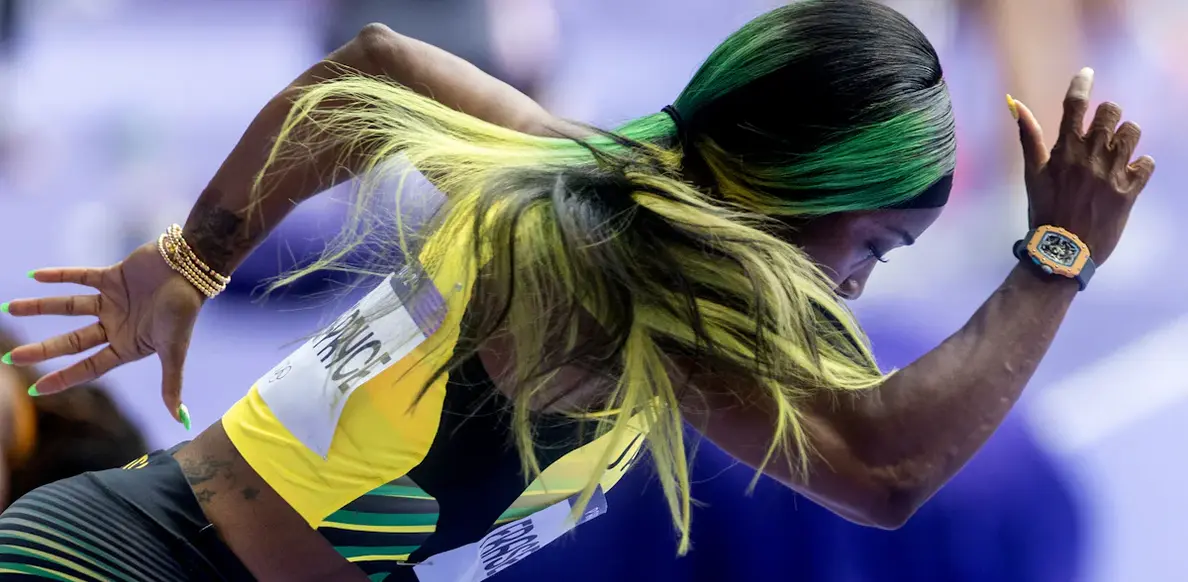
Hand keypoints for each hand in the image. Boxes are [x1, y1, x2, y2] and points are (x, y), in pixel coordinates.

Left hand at [3, 242, 203, 427]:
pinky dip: (58, 275)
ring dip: (40, 307)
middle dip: (42, 349)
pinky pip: (80, 277)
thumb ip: (172, 384)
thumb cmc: (185, 312)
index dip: (63, 378)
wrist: (192, 270)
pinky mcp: (112, 276)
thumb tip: (181, 420)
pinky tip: (33, 276)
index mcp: (128, 347)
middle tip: (11, 357)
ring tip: (10, 308)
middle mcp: (117, 326)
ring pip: (68, 307)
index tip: (36, 389)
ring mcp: (113, 301)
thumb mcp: (175, 352)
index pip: (89, 367)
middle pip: (71, 341)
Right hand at [1014, 67, 1155, 265]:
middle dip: (1109, 116)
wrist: (1062, 251)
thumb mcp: (1031, 174)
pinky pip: (1147, 163)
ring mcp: (1111, 173)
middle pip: (1111, 112)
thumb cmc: (1044, 211)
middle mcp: (1090, 156)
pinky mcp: (1129, 191)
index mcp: (1064, 150)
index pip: (1075, 105)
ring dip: (1127, 138)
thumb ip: (1029, 138)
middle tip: (1104, 132)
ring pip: (1133, 132)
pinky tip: (1130, 175)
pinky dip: (1141, 166)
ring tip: (1118, 154)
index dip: (1082, 83)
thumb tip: (1015, 105)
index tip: (1087, 72)